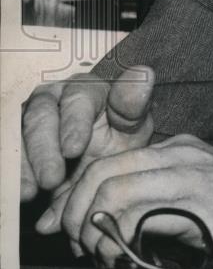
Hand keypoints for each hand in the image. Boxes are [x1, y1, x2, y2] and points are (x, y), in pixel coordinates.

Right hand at [21, 66, 154, 236]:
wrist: (102, 165)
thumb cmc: (119, 139)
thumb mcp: (133, 125)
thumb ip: (134, 103)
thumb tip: (144, 74)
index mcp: (85, 89)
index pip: (77, 99)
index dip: (74, 123)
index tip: (73, 149)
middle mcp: (53, 98)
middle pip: (41, 117)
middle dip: (43, 150)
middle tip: (51, 179)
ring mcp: (30, 120)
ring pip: (18, 135)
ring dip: (23, 165)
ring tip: (29, 191)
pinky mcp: (17, 143)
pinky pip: (10, 156)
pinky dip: (14, 176)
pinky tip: (20, 194)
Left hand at [58, 134, 212, 265]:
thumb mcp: (197, 194)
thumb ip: (159, 199)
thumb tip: (110, 223)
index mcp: (176, 149)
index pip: (109, 161)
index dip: (78, 193)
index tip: (67, 224)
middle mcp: (179, 154)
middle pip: (102, 170)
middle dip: (75, 209)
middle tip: (76, 242)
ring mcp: (188, 174)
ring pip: (112, 188)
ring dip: (91, 226)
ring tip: (97, 251)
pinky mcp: (197, 202)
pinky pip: (138, 213)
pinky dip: (116, 237)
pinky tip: (121, 254)